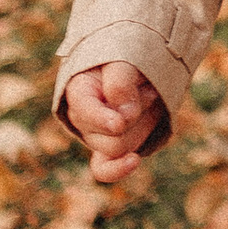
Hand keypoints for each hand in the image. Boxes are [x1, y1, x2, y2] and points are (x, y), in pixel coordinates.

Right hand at [64, 61, 166, 184]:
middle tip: (149, 89)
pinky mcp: (111, 149)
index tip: (119, 123)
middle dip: (137, 114)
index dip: (103, 120)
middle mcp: (82, 118)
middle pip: (111, 136)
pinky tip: (133, 160)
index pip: (85, 113)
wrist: (137, 68)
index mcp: (78, 91)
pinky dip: (119, 168)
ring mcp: (96, 136)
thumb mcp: (122, 60)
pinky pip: (105, 170)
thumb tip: (125, 117)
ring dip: (144, 123)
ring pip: (123, 146)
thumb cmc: (126, 59)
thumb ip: (120, 83)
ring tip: (148, 98)